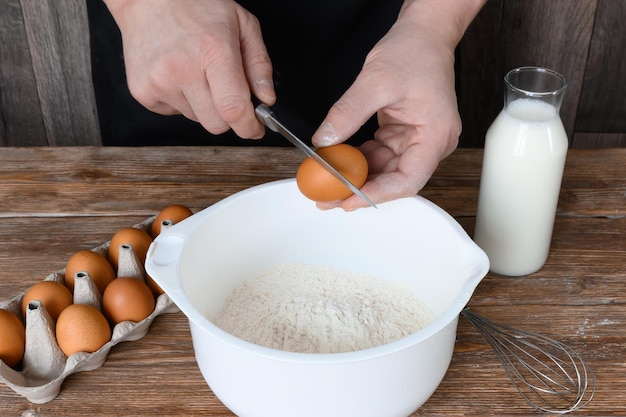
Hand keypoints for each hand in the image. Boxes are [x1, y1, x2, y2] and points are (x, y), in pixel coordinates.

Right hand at [103, 0, 275, 137]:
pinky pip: (174, 113)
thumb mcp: (242, 23)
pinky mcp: (142, 91)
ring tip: (195, 72)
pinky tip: (178, 75)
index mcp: (213, 50)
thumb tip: (266, 98)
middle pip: (216, 124)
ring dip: (202, 104)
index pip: (233, 108)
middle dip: (227, 115)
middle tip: (225, 91)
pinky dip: (181, 100)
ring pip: (196, 119)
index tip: (255, 128)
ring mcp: (159, 82)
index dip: (249, 126)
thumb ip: (259, 64)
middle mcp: (183, 69)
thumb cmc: (195, 6)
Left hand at [311, 0, 484, 209]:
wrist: (424, 34)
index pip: (408, 179)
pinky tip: (338, 161)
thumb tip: (325, 140)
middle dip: (360, 189)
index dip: (377, 194)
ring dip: (356, 176)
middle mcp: (430, 142)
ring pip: (384, 170)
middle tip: (328, 196)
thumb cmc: (415, 51)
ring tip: (327, 181)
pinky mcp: (403, 135)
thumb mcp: (375, 81)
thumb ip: (348, 114)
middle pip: (395, 179)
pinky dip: (358, 159)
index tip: (349, 199)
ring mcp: (416, 140)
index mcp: (436, 134)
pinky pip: (379, 155)